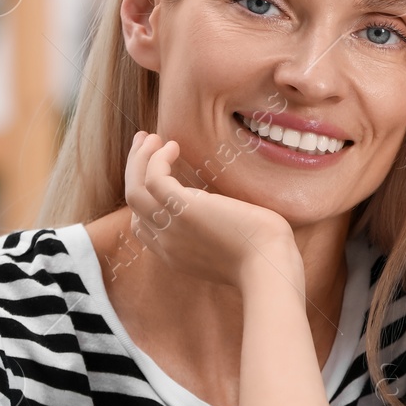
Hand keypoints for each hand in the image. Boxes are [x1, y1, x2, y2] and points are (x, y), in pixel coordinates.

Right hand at [122, 131, 299, 288]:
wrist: (270, 268)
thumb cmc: (266, 258)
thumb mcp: (231, 249)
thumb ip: (215, 236)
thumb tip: (221, 213)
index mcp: (176, 255)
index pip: (143, 227)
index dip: (145, 199)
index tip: (156, 174)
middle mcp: (166, 244)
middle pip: (134, 204)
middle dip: (134, 170)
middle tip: (144, 143)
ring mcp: (171, 228)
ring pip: (134, 189)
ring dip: (139, 159)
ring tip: (152, 137)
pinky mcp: (184, 209)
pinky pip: (153, 178)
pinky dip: (157, 158)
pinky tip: (173, 146)